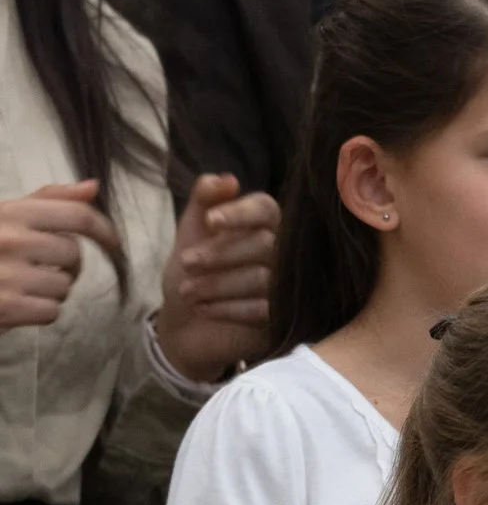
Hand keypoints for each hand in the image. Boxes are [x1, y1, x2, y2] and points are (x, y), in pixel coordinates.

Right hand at [0, 180, 117, 330]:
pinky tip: (17, 303)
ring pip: (64, 286)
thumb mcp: (3, 216)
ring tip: (21, 284)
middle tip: (39, 267)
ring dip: (51, 290)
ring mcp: (7, 275)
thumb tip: (92, 187)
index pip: (76, 216)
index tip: (112, 243)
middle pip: (73, 255)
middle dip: (65, 265)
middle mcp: (9, 240)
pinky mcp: (7, 308)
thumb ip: (47, 201)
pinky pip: (52, 311)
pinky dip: (39, 311)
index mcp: (8, 212)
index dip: (103, 230)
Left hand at [156, 173, 278, 380]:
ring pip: (262, 278)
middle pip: (264, 244)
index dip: (240, 213)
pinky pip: (263, 310)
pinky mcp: (283, 319)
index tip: (209, 222)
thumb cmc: (191, 273)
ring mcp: (287, 289)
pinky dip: (227, 309)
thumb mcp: (191, 232)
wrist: (183, 324)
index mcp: (263, 226)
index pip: (266, 209)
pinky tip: (204, 309)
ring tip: (188, 292)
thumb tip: (229, 179)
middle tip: (186, 262)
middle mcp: (283, 254)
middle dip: (220, 253)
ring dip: (217, 284)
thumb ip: (205, 200)